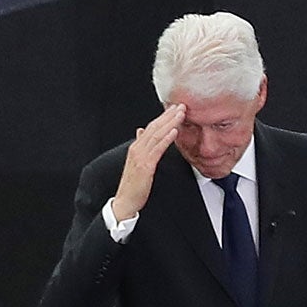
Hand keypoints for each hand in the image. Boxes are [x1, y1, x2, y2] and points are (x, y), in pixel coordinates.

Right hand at [111, 102, 185, 223]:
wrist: (124, 202)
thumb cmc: (132, 185)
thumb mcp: (136, 162)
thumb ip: (141, 146)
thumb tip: (140, 131)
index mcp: (136, 147)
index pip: (151, 127)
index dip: (163, 116)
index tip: (175, 108)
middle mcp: (137, 149)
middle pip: (154, 128)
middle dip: (168, 115)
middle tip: (181, 105)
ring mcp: (140, 157)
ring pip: (156, 135)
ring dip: (170, 123)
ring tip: (181, 113)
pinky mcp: (145, 166)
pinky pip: (157, 149)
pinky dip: (166, 139)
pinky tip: (175, 131)